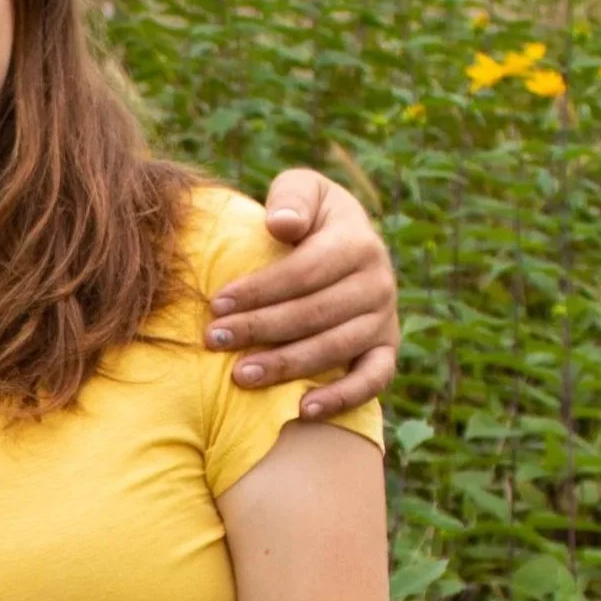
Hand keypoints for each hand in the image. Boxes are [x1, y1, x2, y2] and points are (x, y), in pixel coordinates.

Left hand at [207, 171, 399, 419]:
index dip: (260, 289)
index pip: (306, 271)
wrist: (342, 243)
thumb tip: (283, 225)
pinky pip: (373, 379)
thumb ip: (291, 198)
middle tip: (214, 340)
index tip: (217, 303)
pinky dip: (343, 397)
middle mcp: (379, 282)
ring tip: (240, 375)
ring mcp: (385, 319)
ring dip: (287, 365)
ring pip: (336, 348)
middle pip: (315, 313)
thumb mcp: (300, 190)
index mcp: (358, 241)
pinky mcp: (386, 350)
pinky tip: (304, 410)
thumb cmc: (306, 217)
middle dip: (260, 328)